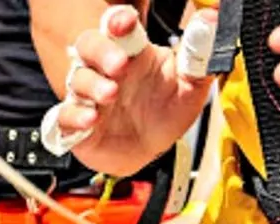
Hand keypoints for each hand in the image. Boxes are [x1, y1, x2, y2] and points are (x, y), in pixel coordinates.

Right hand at [57, 6, 214, 175]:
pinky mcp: (76, 126)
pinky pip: (63, 117)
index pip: (119, 28)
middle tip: (119, 63)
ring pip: (77, 80)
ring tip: (110, 94)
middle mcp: (106, 72)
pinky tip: (89, 120)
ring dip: (91, 85)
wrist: (150, 151)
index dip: (118, 21)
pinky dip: (72, 117)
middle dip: (100, 50)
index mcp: (132, 54)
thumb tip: (215, 16)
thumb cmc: (166, 111)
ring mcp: (88, 98)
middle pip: (89, 47)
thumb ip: (201, 51)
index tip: (125, 21)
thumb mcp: (192, 83)